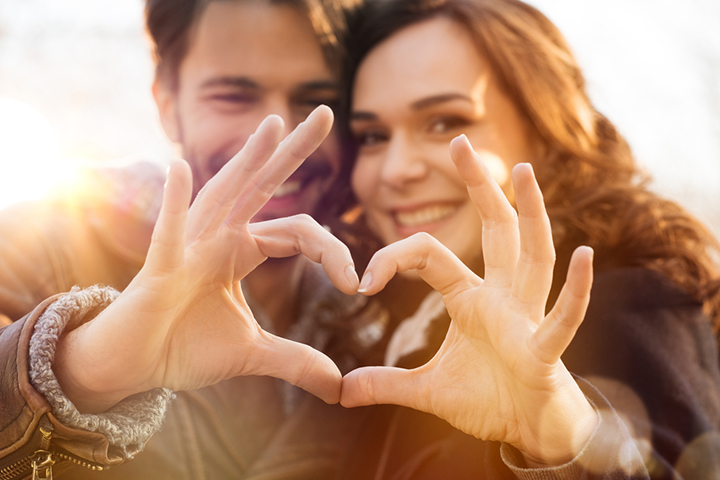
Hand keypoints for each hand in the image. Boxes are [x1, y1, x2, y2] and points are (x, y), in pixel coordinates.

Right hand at [55, 106, 358, 411]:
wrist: (134, 367)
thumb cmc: (184, 346)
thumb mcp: (252, 353)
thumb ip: (295, 361)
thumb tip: (339, 387)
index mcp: (242, 249)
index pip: (299, 232)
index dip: (333, 253)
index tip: (356, 284)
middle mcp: (218, 236)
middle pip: (262, 186)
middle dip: (294, 152)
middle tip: (327, 113)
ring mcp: (189, 246)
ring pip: (223, 194)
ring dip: (247, 160)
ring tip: (273, 125)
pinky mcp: (160, 267)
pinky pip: (169, 231)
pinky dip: (174, 203)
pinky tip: (179, 167)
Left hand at [341, 135, 596, 466]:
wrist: (530, 433)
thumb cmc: (489, 400)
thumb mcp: (428, 391)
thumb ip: (386, 384)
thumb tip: (341, 391)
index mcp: (471, 299)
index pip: (430, 255)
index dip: (394, 257)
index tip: (363, 281)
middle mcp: (503, 297)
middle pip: (495, 231)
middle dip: (479, 187)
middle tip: (460, 141)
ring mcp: (527, 318)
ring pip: (532, 256)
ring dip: (530, 214)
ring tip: (522, 171)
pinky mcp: (544, 350)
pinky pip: (562, 317)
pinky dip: (575, 290)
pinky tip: (584, 255)